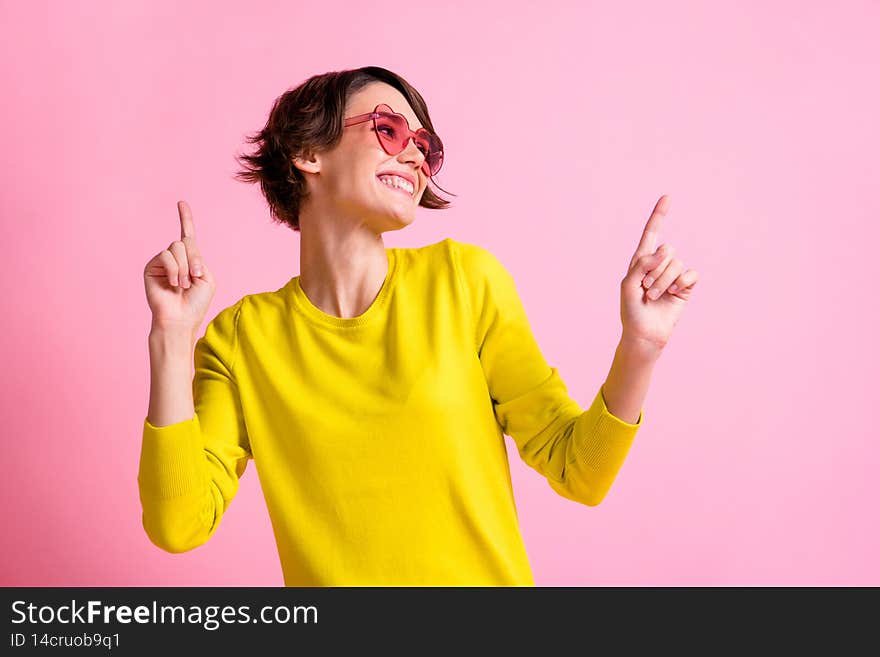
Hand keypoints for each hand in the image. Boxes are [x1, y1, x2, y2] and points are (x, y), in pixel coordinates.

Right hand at [143, 201, 215, 336]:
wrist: (181, 319)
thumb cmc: (196, 303)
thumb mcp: (206, 278)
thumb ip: (198, 258)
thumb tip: (181, 247)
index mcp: (190, 260)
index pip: (188, 235)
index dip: (185, 218)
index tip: (181, 203)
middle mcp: (175, 258)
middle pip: (185, 242)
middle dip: (194, 259)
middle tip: (195, 277)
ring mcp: (162, 262)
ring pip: (176, 247)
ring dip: (184, 267)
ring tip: (182, 285)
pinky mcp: (151, 267)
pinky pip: (165, 255)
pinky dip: (174, 269)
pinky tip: (173, 284)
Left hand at [619, 195, 698, 350]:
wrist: (644, 332)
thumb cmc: (631, 309)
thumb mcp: (628, 284)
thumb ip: (641, 264)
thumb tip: (664, 251)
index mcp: (641, 260)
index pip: (651, 233)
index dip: (659, 215)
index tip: (667, 197)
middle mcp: (659, 263)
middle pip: (666, 250)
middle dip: (654, 271)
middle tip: (645, 289)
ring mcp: (673, 274)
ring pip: (676, 263)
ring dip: (663, 282)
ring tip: (653, 296)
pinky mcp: (686, 286)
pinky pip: (690, 274)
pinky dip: (680, 283)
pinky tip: (673, 294)